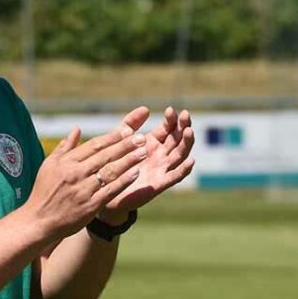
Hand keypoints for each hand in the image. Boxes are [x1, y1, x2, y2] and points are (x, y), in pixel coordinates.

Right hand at [24, 125, 148, 237]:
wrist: (39, 220)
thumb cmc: (43, 191)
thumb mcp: (49, 165)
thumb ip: (65, 147)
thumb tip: (77, 129)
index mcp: (66, 162)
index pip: (94, 145)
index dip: (112, 137)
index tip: (127, 130)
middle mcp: (76, 173)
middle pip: (105, 156)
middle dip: (125, 146)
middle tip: (141, 138)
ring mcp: (84, 189)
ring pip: (110, 171)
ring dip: (128, 161)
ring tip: (143, 152)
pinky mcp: (90, 205)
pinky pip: (111, 190)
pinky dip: (124, 181)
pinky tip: (135, 173)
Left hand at [98, 106, 194, 224]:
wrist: (107, 190)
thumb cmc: (116, 163)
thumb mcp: (122, 139)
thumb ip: (130, 123)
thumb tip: (145, 108)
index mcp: (153, 143)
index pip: (167, 129)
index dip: (171, 120)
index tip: (171, 110)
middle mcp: (161, 155)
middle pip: (177, 139)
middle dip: (183, 127)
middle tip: (185, 115)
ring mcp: (162, 169)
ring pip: (179, 155)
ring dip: (186, 143)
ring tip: (189, 131)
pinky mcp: (159, 184)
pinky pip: (175, 176)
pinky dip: (184, 169)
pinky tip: (191, 161)